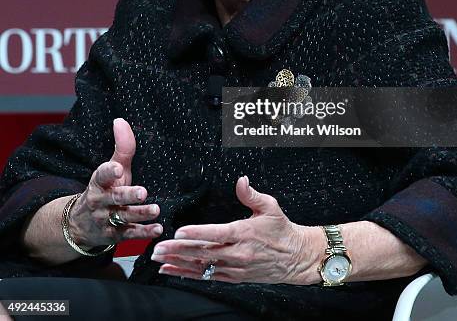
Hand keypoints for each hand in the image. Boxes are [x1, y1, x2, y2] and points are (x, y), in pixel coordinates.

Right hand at [68, 118, 161, 247]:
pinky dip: (143, 233)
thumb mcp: (112, 169)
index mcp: (99, 182)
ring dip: (140, 214)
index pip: (102, 175)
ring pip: (123, 217)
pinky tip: (157, 229)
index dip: (109, 172)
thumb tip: (120, 120)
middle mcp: (101, 201)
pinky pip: (129, 234)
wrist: (81, 224)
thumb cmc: (106, 188)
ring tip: (155, 210)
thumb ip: (122, 147)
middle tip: (143, 192)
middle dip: (127, 195)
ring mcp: (106, 220)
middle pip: (114, 198)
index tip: (117, 168)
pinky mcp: (114, 236)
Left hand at [151, 176, 321, 283]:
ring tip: (159, 260)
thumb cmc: (282, 230)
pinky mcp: (234, 277)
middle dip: (178, 250)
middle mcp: (238, 253)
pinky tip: (173, 271)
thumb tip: (240, 180)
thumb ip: (251, 194)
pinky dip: (189, 274)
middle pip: (203, 252)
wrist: (296, 257)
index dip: (196, 233)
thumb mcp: (270, 207)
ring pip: (202, 267)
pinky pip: (207, 277)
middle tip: (158, 247)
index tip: (179, 231)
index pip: (216, 234)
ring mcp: (235, 268)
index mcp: (244, 233)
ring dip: (179, 263)